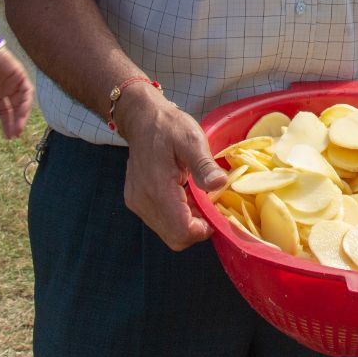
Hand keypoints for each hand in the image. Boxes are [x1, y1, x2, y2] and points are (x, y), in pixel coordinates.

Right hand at [0, 46, 34, 138]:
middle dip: (15, 123)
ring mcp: (14, 83)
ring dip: (21, 116)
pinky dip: (25, 103)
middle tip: (14, 135)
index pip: (4, 112)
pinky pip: (27, 91)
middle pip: (14, 110)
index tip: (8, 136)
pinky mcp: (20, 75)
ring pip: (22, 103)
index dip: (6, 124)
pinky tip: (21, 113)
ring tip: (18, 128)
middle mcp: (6, 90)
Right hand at [117, 88, 228, 249]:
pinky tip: (184, 194)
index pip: (181, 231)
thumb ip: (204, 165)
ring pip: (168, 232)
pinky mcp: (136, 202)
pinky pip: (160, 222)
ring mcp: (137, 203)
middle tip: (208, 203)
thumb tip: (221, 184)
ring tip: (196, 195)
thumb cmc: (169, 127)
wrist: (142, 119)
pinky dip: (176, 215)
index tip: (216, 211)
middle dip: (197, 227)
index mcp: (157, 188)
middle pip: (175, 237)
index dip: (203, 229)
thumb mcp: (192, 139)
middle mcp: (143, 201)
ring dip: (187, 221)